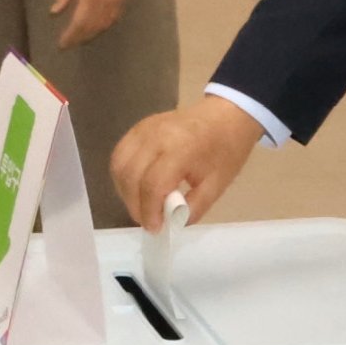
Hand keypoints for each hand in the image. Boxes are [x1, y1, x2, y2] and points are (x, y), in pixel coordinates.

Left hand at [49, 0, 134, 48]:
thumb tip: (53, 13)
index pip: (79, 23)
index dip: (70, 36)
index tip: (62, 45)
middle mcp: (105, 3)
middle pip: (91, 28)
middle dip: (79, 38)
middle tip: (69, 44)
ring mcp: (116, 2)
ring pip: (103, 26)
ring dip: (91, 35)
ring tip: (80, 39)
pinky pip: (113, 19)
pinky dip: (104, 27)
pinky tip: (97, 28)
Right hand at [112, 95, 263, 229]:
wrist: (226, 116)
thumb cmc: (226, 151)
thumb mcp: (217, 185)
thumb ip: (193, 208)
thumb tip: (170, 223)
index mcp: (181, 148)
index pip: (152, 184)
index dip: (149, 211)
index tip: (155, 228)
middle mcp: (156, 135)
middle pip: (130, 175)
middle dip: (135, 205)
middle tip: (148, 220)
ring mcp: (143, 128)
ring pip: (119, 165)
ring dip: (125, 191)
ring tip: (141, 206)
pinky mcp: (138, 127)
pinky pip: (120, 154)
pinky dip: (123, 176)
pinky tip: (136, 187)